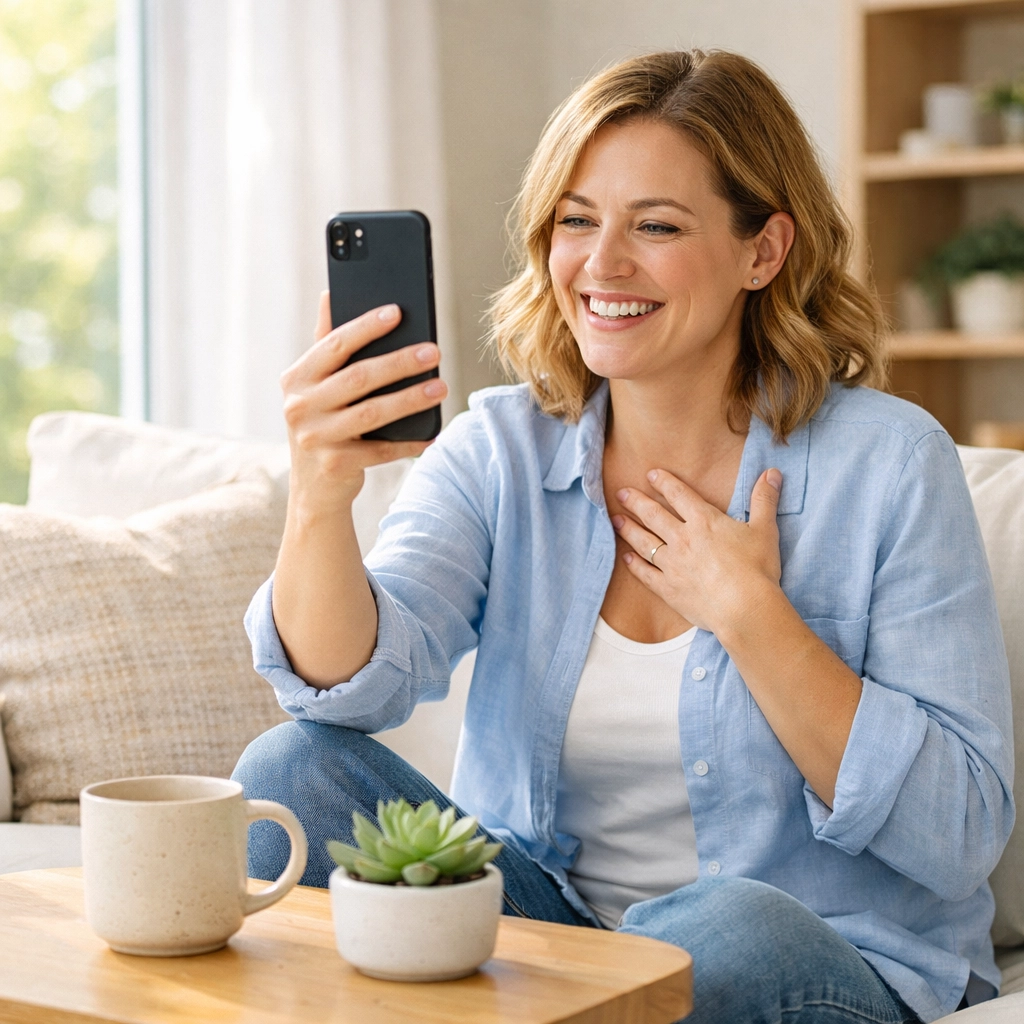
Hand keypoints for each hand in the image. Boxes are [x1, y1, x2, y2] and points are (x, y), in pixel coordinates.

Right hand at [280, 291, 446, 512]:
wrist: (314, 488)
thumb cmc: (323, 424)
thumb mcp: (315, 386)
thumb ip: (325, 344)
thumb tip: (330, 293)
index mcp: (296, 378)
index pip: (334, 345)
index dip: (366, 326)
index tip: (398, 312)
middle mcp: (299, 406)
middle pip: (358, 377)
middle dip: (399, 362)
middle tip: (433, 351)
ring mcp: (315, 438)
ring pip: (372, 412)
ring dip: (410, 399)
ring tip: (441, 386)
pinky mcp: (336, 465)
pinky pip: (381, 450)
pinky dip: (409, 442)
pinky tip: (432, 433)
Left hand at [612, 467, 782, 634]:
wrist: (744, 608)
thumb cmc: (757, 569)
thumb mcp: (765, 529)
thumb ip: (764, 499)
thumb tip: (773, 472)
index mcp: (704, 521)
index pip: (679, 494)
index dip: (664, 482)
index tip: (651, 474)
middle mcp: (682, 539)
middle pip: (653, 515)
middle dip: (636, 501)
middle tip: (621, 492)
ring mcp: (672, 565)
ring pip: (644, 542)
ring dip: (628, 529)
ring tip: (615, 519)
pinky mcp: (668, 589)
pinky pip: (645, 574)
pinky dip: (634, 565)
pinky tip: (625, 558)